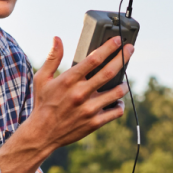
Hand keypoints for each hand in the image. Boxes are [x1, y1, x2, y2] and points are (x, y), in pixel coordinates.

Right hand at [27, 35, 132, 151]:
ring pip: (117, 92)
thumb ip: (52, 58)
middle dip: (123, 57)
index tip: (117, 40)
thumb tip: (57, 38)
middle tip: (130, 49)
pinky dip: (120, 105)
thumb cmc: (43, 103)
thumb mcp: (42, 79)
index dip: (109, 47)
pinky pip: (116, 111)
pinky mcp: (94, 123)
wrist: (42, 133)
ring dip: (124, 84)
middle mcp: (81, 93)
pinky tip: (117, 101)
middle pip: (109, 72)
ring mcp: (89, 109)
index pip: (94, 59)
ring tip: (124, 81)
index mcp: (69, 80)